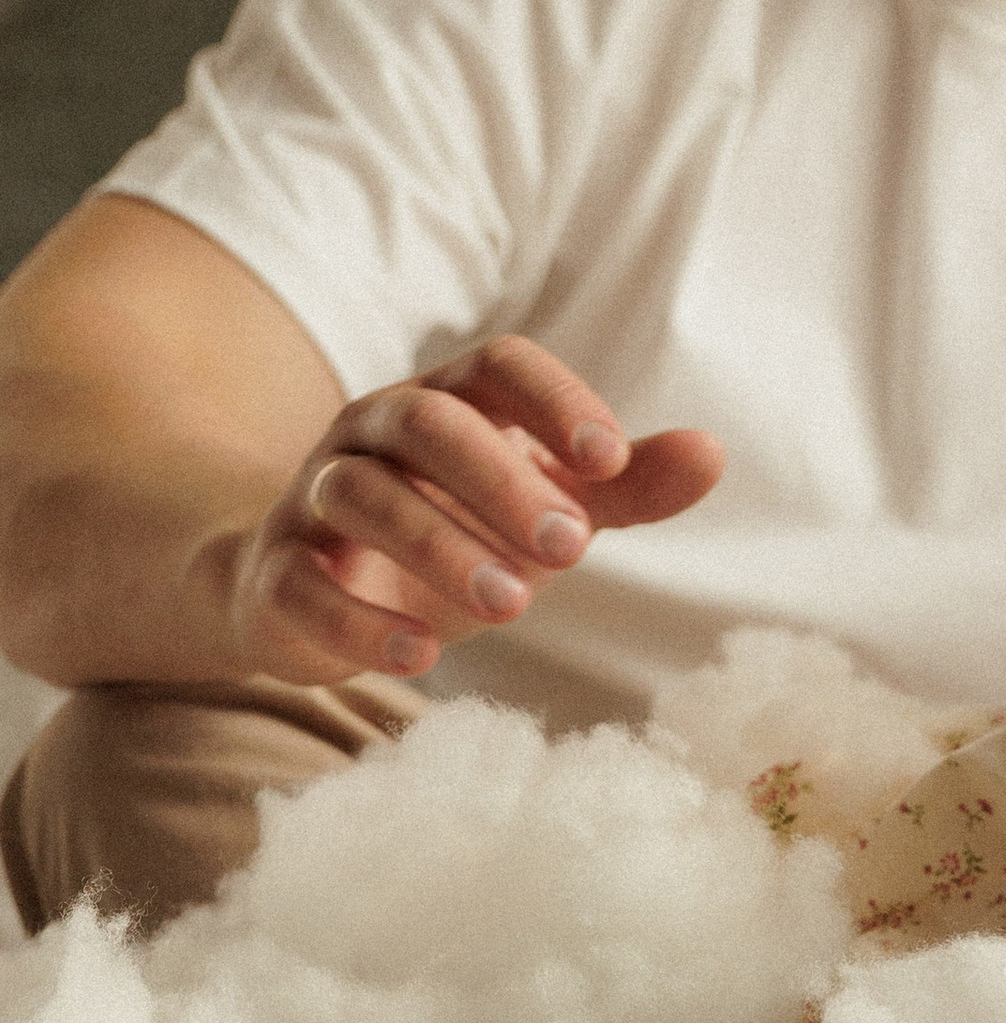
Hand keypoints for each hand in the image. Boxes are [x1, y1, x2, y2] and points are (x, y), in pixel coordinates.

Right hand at [221, 334, 724, 685]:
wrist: (315, 597)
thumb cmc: (456, 536)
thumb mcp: (547, 509)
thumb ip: (625, 485)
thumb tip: (712, 453)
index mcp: (447, 400)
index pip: (499, 366)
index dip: (555, 401)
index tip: (612, 458)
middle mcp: (373, 430)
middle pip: (427, 425)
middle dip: (500, 481)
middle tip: (572, 549)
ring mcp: (314, 495)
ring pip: (363, 496)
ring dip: (440, 547)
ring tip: (512, 606)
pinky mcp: (276, 570)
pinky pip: (304, 583)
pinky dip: (360, 621)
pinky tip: (421, 657)